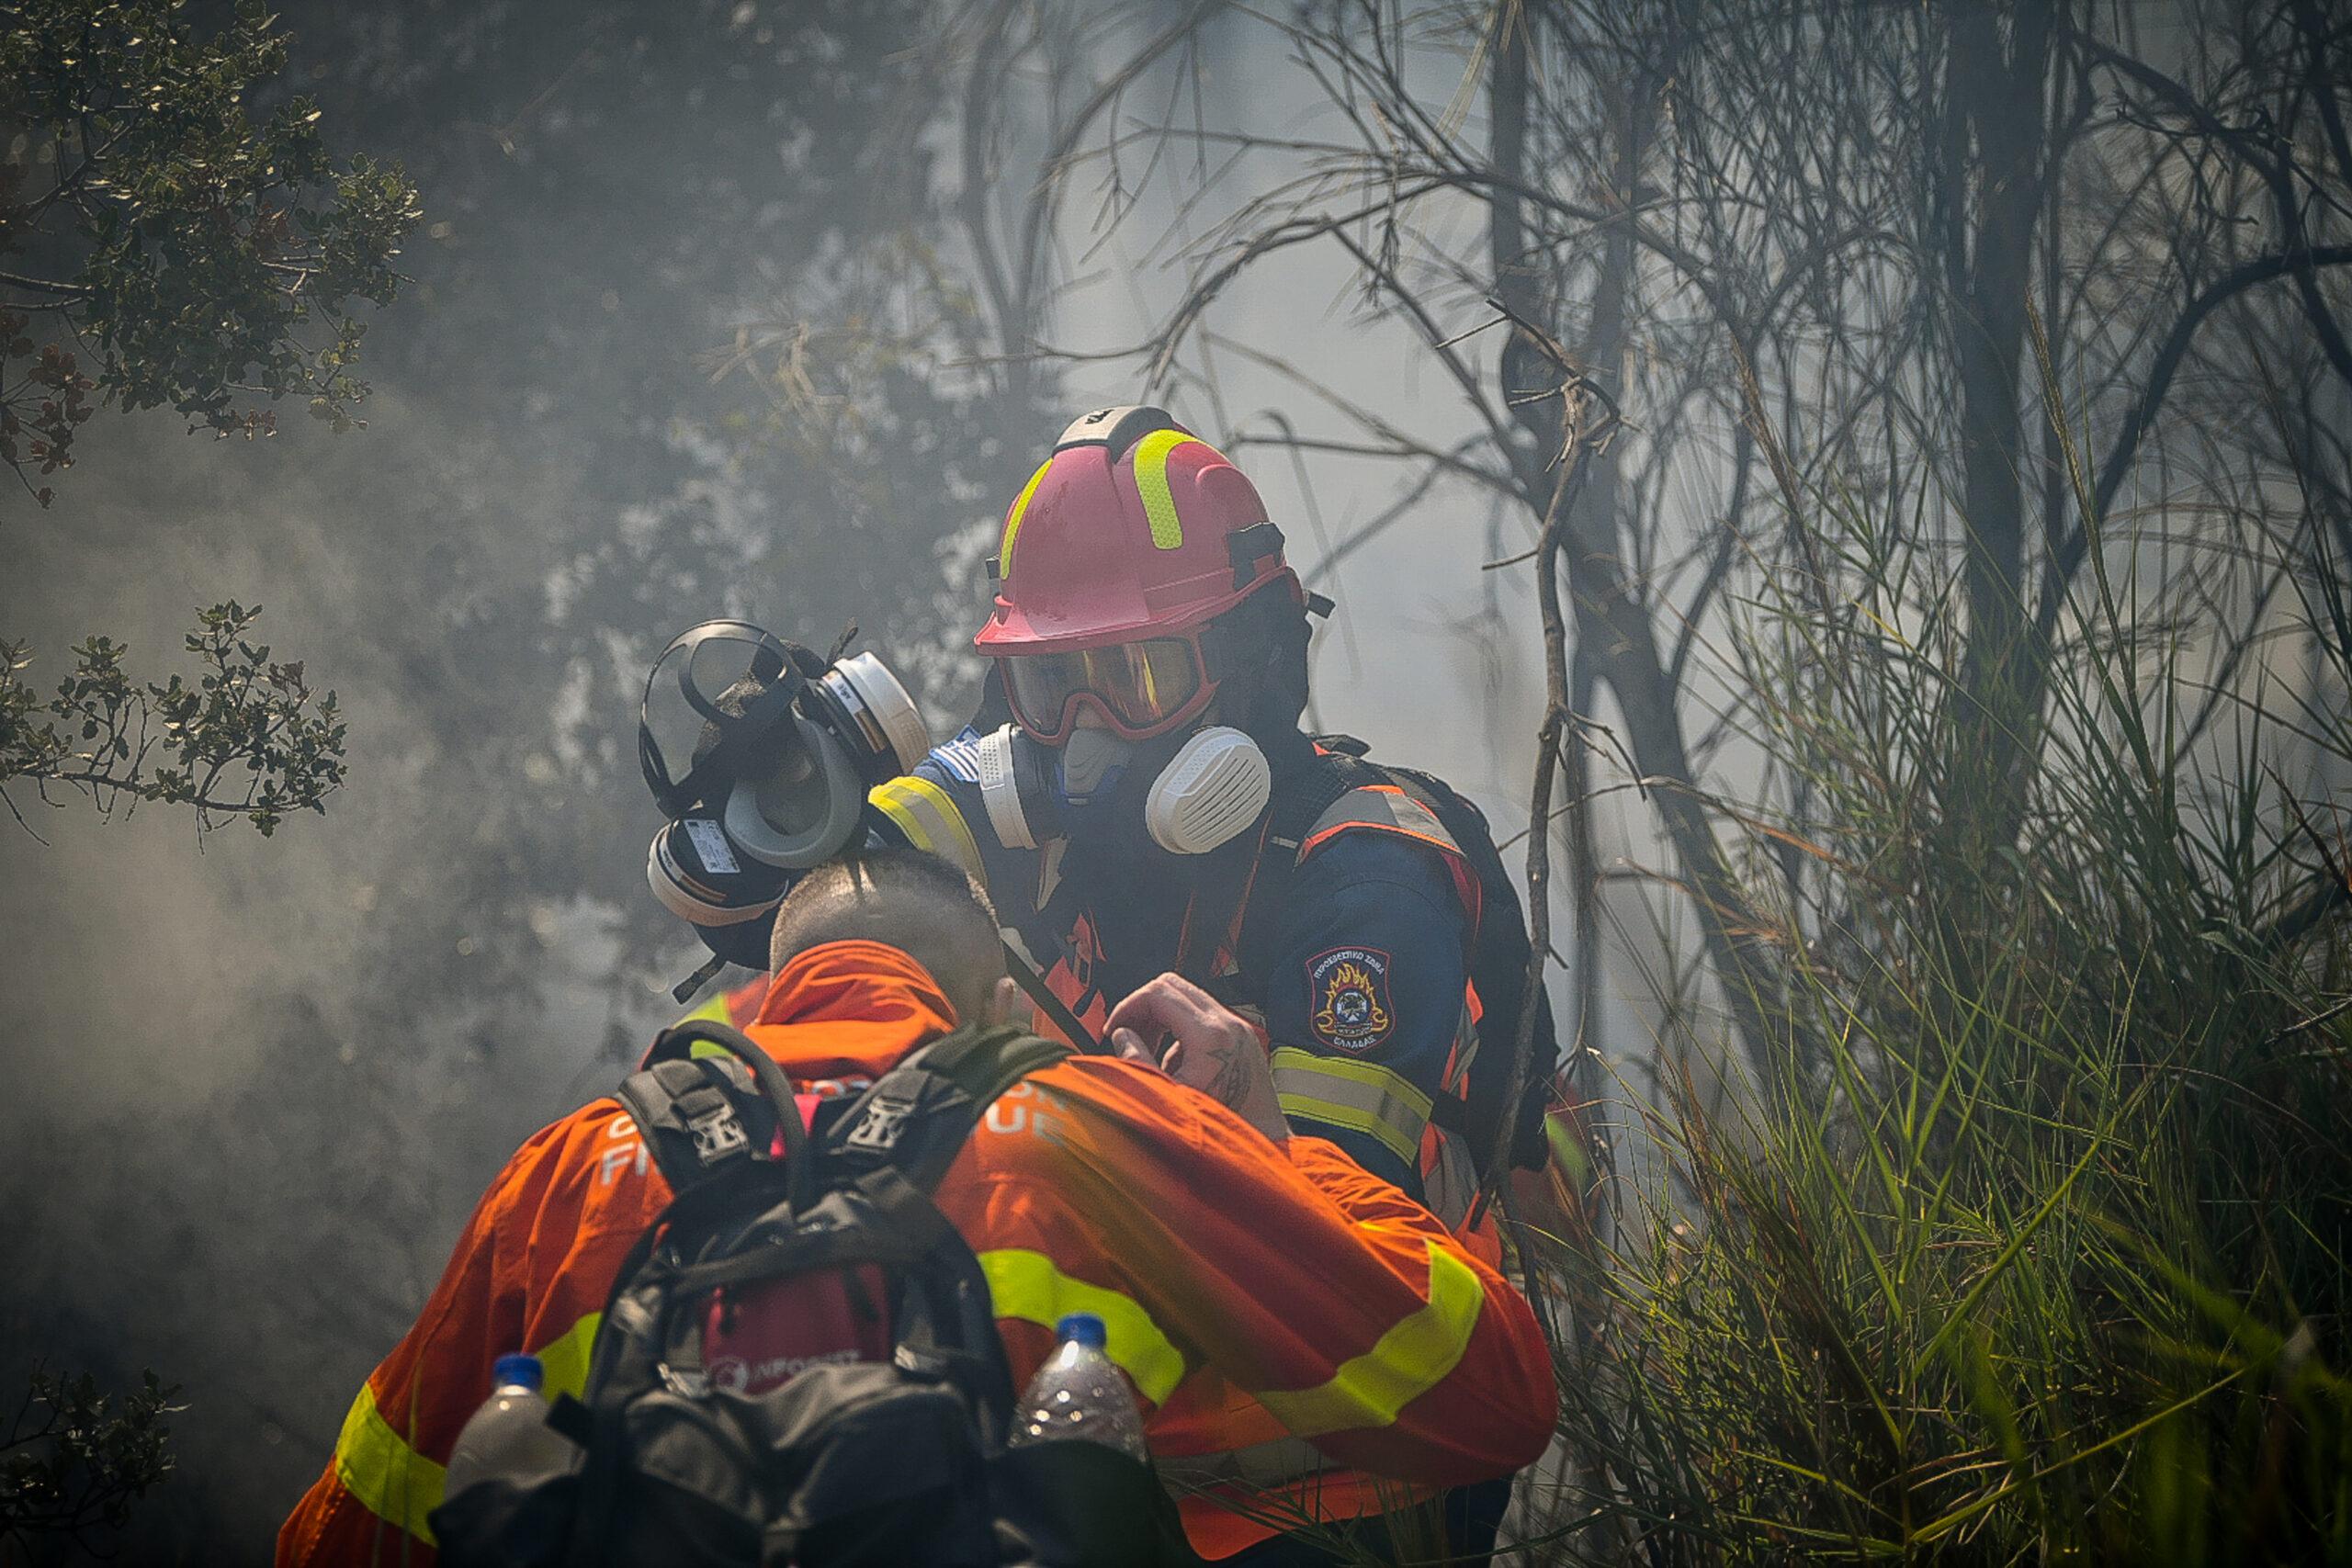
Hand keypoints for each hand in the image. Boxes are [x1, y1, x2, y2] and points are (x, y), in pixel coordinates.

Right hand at [1105, 973, 1287, 1143]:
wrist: (1263, 1140)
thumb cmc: (1219, 1124)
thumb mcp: (1168, 1094)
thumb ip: (1138, 1061)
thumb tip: (1121, 1035)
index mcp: (1209, 1035)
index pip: (1157, 994)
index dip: (1128, 1007)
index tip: (1113, 1029)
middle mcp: (1228, 1023)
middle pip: (1173, 986)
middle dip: (1143, 1007)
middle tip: (1127, 1034)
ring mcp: (1238, 1028)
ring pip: (1187, 999)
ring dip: (1161, 1018)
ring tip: (1147, 1050)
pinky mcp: (1242, 1037)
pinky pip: (1203, 1017)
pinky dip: (1180, 1029)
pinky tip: (1174, 1063)